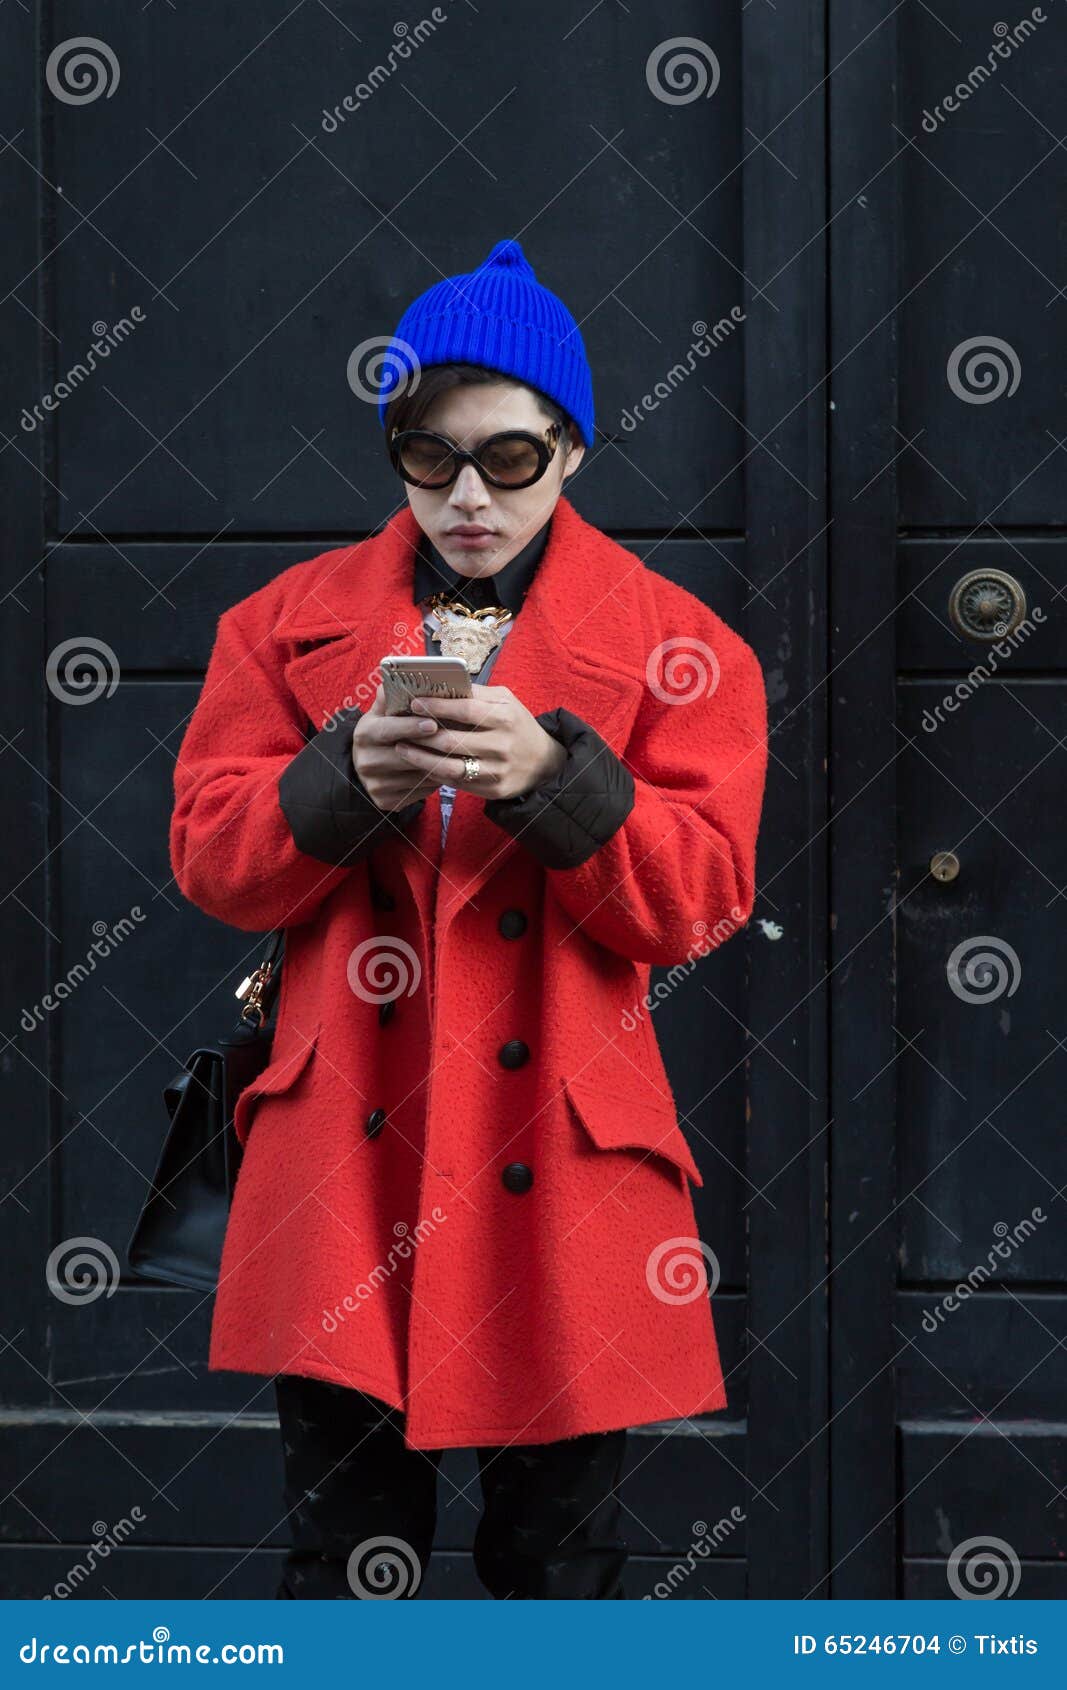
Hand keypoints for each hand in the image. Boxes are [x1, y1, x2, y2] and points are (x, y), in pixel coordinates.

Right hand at [350, 684, 449, 811]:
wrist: (368, 767)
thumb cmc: (383, 733)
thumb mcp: (381, 712)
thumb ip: (391, 696)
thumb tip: (399, 676)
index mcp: (364, 734)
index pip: (388, 730)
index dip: (411, 726)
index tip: (433, 723)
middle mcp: (366, 761)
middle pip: (406, 755)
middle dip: (433, 747)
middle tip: (459, 739)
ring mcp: (376, 784)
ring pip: (417, 775)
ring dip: (440, 764)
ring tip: (458, 753)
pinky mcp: (386, 802)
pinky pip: (420, 792)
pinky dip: (436, 781)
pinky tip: (448, 770)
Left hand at [393, 684, 566, 800]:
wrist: (544, 762)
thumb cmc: (517, 724)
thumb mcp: (505, 701)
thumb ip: (476, 693)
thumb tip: (442, 685)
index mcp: (506, 717)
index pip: (466, 710)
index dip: (437, 707)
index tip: (414, 703)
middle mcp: (503, 744)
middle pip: (453, 741)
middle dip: (421, 735)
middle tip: (399, 729)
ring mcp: (499, 770)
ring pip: (451, 767)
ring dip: (421, 759)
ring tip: (402, 749)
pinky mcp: (494, 789)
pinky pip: (458, 783)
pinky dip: (435, 774)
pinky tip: (420, 765)